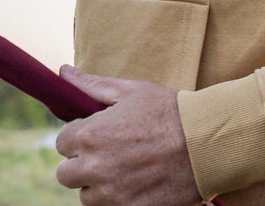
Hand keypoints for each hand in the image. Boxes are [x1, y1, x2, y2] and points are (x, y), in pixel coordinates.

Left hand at [54, 66, 203, 205]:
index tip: (94, 133)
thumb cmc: (166, 111)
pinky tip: (132, 182)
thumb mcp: (128, 90)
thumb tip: (63, 72)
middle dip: (80, 162)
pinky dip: (115, 198)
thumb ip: (91, 85)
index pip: (61, 142)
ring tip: (120, 168)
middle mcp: (95, 167)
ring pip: (85, 195)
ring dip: (96, 184)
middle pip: (66, 174)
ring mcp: (112, 194)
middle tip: (104, 152)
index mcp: (90, 135)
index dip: (77, 136)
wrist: (203, 144)